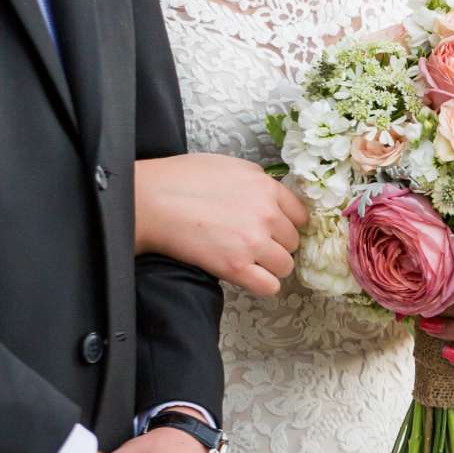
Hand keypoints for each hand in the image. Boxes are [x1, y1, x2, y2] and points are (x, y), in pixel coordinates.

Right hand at [135, 152, 309, 296]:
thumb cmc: (183, 179)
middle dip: (276, 245)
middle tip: (254, 245)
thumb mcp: (231, 166)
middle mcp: (267, 215)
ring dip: (270, 267)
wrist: (153, 200)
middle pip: (292, 242)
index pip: (300, 215)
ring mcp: (253, 242)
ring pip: (284, 266)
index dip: (286, 224)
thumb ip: (257, 182)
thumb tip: (269, 196)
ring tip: (250, 262)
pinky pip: (269, 286)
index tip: (275, 230)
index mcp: (267, 188)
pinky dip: (262, 284)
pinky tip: (247, 276)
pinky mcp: (235, 267)